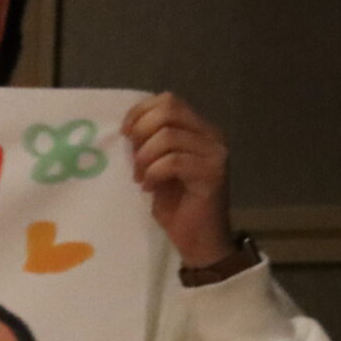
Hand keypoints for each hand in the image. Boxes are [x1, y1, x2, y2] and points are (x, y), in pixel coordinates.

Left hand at [120, 92, 234, 267]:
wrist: (198, 240)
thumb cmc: (176, 205)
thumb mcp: (156, 167)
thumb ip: (149, 144)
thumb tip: (128, 129)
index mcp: (198, 129)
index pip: (168, 100)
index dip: (140, 112)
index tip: (125, 134)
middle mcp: (212, 135)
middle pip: (168, 111)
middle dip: (141, 133)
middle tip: (134, 160)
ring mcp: (215, 153)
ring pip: (168, 136)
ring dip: (145, 157)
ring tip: (141, 178)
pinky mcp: (212, 173)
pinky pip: (173, 161)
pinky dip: (153, 173)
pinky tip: (149, 188)